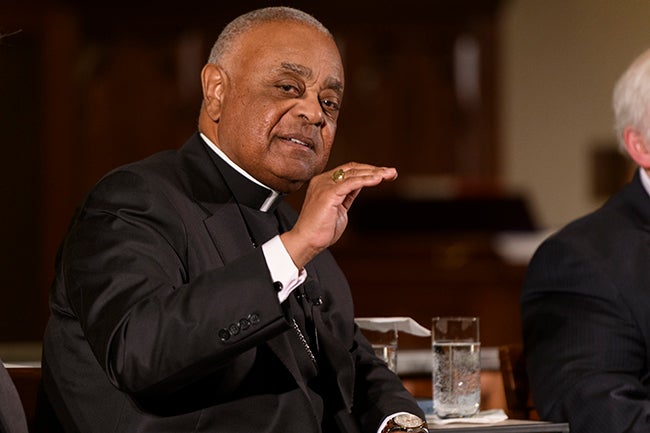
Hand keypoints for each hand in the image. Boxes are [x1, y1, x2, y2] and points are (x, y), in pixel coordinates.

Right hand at [280, 162, 396, 268]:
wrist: (307, 242)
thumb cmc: (321, 230)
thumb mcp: (339, 208)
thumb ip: (347, 195)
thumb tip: (360, 185)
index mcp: (324, 183)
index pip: (349, 170)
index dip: (367, 171)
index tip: (384, 174)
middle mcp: (323, 180)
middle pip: (353, 168)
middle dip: (374, 170)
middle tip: (392, 172)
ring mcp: (324, 185)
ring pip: (354, 173)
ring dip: (374, 173)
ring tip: (390, 174)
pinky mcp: (328, 193)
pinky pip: (351, 183)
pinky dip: (366, 180)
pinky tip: (378, 179)